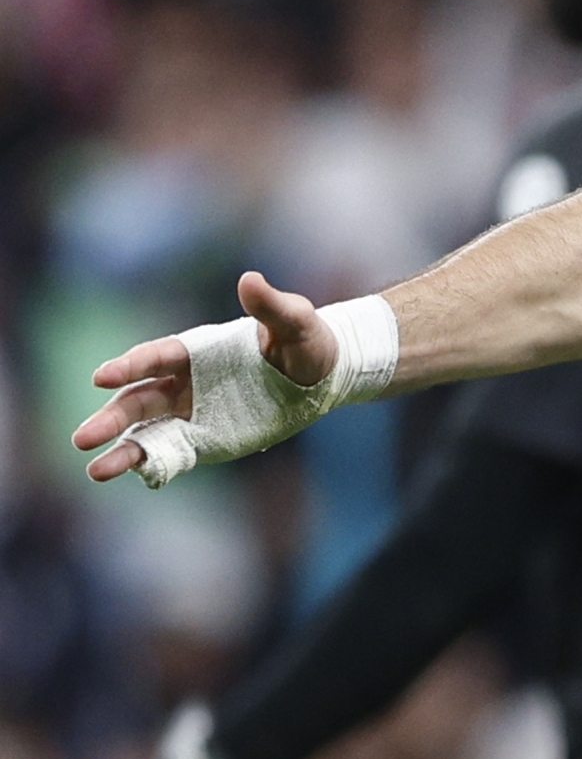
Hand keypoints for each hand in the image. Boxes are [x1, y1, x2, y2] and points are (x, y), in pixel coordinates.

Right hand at [72, 272, 335, 481]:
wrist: (322, 374)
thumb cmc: (305, 341)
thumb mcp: (294, 322)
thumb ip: (271, 306)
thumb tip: (250, 280)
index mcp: (195, 350)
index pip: (153, 358)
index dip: (127, 366)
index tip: (101, 377)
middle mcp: (183, 383)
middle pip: (137, 400)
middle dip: (110, 418)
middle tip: (82, 438)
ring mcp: (190, 413)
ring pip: (145, 432)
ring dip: (121, 449)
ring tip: (95, 470)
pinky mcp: (204, 440)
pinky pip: (172, 453)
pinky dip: (153, 465)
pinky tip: (138, 478)